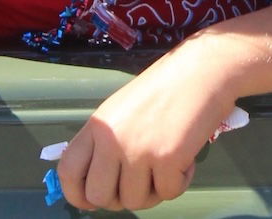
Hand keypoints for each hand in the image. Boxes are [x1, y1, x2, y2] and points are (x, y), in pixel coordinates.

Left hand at [57, 47, 234, 211]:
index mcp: (98, 125)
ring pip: (135, 202)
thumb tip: (98, 180)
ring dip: (153, 191)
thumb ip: (106, 142)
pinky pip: (168, 194)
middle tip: (139, 182)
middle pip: (99, 196)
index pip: (68, 172)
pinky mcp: (167, 159)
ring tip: (165, 166)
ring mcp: (139, 150)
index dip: (78, 194)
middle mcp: (112, 139)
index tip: (91, 199)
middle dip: (120, 198)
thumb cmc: (166, 86)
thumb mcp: (121, 109)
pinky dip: (180, 182)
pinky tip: (185, 160)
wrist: (202, 69)